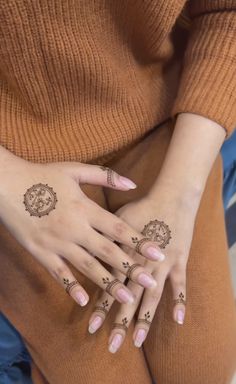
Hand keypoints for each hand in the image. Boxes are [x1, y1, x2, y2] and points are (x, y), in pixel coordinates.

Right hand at [0, 148, 164, 306]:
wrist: (6, 185)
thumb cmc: (43, 176)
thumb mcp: (75, 170)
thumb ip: (106, 176)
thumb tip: (134, 184)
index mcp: (85, 208)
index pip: (118, 228)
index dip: (140, 241)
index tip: (158, 253)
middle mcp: (74, 228)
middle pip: (108, 251)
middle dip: (131, 268)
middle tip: (151, 282)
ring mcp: (57, 243)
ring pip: (87, 267)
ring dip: (108, 283)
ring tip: (126, 298)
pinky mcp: (41, 253)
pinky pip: (59, 274)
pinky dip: (71, 287)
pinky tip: (84, 301)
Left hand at [88, 188, 199, 351]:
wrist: (171, 196)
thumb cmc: (142, 206)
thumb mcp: (117, 218)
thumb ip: (104, 237)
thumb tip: (87, 249)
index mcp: (124, 253)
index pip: (110, 285)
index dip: (101, 307)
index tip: (91, 328)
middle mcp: (141, 263)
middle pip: (129, 297)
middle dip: (120, 322)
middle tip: (113, 346)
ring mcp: (162, 264)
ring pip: (152, 297)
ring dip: (145, 319)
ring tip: (137, 341)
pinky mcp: (179, 260)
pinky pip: (180, 284)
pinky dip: (179, 300)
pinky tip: (178, 320)